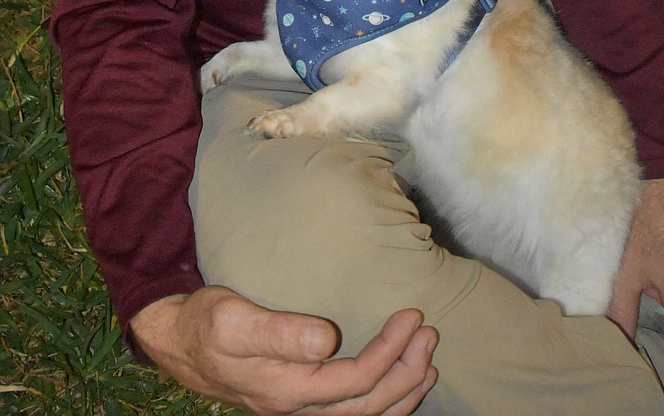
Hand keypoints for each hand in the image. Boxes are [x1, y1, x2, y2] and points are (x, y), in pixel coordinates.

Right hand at [130, 286, 437, 414]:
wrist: (177, 339)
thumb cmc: (206, 323)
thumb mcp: (234, 320)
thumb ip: (280, 331)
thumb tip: (328, 339)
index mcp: (286, 389)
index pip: (355, 380)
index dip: (390, 352)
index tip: (412, 315)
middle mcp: (297, 407)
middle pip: (367, 405)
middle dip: (405, 372)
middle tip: (429, 333)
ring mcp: (299, 408)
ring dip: (401, 391)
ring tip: (428, 360)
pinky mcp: (299, 399)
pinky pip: (351, 412)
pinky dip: (383, 402)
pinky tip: (400, 383)